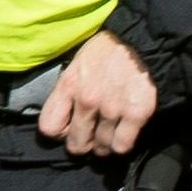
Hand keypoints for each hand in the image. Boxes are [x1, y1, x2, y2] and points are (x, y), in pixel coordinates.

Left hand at [36, 29, 157, 157]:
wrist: (141, 41)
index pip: (50, 128)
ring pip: (101, 148)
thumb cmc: (107, 52)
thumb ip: (68, 92)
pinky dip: (121, 144)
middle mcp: (88, 100)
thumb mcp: (77, 64)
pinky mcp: (136, 114)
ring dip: (104, 146)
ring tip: (109, 134)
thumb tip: (65, 119)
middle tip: (92, 137)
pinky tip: (123, 134)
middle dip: (83, 144)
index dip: (60, 133)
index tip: (69, 129)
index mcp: (69, 85)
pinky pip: (122, 145)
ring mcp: (112, 109)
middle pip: (76, 144)